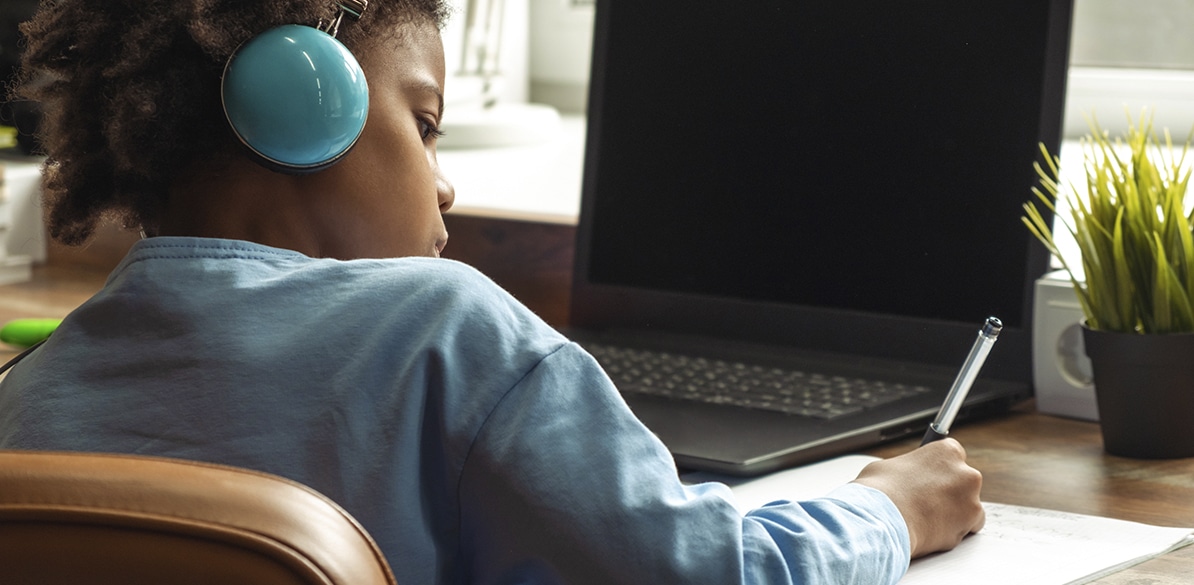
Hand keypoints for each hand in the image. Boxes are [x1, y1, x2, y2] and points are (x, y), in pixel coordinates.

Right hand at [852, 438, 984, 557]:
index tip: (932, 477)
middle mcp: (966, 472)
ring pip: (968, 506)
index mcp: (947, 452)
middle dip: (949, 492)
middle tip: (926, 501)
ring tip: (927, 519)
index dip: (940, 469)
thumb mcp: (889, 467)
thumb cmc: (881, 492)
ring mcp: (971, 499)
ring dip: (954, 512)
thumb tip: (904, 477)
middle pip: (964, 482)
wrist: (883, 520)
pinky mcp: (971, 524)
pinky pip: (968, 528)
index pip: (953, 455)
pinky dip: (954, 531)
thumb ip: (907, 469)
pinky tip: (933, 530)